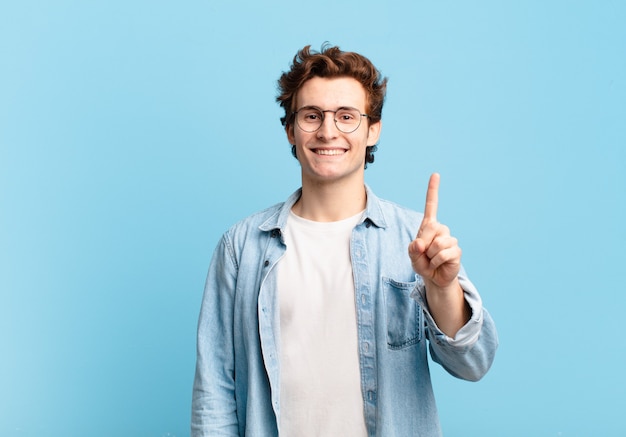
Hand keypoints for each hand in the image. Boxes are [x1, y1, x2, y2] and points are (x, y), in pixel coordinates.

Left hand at [408, 173, 461, 289]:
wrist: (434, 278)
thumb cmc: (423, 263)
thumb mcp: (412, 256)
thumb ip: (413, 249)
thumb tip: (421, 243)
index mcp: (429, 226)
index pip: (432, 205)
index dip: (433, 190)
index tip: (435, 174)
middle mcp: (442, 229)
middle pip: (430, 228)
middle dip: (423, 244)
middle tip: (424, 254)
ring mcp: (450, 239)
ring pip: (436, 243)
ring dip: (429, 256)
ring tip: (431, 260)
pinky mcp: (456, 250)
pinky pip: (442, 254)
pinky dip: (436, 262)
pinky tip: (438, 264)